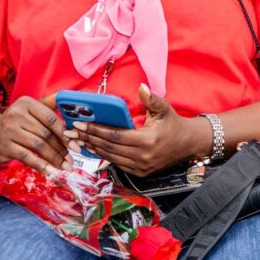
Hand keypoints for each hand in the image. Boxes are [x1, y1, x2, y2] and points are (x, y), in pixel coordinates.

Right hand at [0, 95, 70, 172]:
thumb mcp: (31, 109)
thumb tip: (73, 108)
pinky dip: (41, 165)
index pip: (51, 118)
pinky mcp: (5, 147)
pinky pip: (27, 157)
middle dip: (61, 148)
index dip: (65, 133)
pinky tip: (50, 171)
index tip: (75, 144)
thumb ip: (50, 106)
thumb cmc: (17, 121)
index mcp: (26, 103)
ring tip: (64, 166)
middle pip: (46, 134)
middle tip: (71, 159)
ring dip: (54, 158)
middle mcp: (16, 115)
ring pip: (38, 146)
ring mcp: (9, 131)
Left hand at [68, 84, 209, 176]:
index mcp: (147, 140)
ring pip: (110, 158)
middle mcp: (142, 157)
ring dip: (92, 148)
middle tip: (71, 131)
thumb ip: (151, 98)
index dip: (95, 129)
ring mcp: (141, 167)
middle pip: (108, 148)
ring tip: (77, 139)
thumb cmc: (174, 123)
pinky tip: (93, 148)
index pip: (114, 135)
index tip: (80, 123)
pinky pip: (116, 164)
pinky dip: (103, 156)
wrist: (189, 144)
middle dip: (88, 138)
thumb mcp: (165, 108)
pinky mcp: (140, 173)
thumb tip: (141, 87)